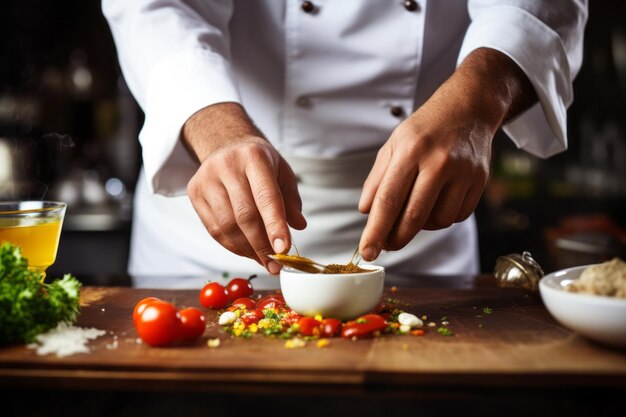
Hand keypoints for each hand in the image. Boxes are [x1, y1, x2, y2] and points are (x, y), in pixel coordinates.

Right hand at [183, 103, 305, 273]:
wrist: (226, 145)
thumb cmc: (258, 162)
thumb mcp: (281, 172)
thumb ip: (290, 200)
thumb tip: (298, 226)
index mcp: (254, 157)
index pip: (266, 197)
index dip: (275, 225)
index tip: (284, 249)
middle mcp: (227, 166)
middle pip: (245, 216)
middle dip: (262, 245)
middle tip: (276, 265)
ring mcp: (207, 179)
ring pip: (227, 226)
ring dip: (248, 250)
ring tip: (263, 260)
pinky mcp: (194, 193)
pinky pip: (214, 230)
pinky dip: (232, 246)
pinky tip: (247, 251)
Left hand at [358, 48, 535, 260]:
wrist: (468, 108)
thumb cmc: (425, 129)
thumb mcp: (393, 145)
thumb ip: (377, 179)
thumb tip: (366, 212)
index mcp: (411, 150)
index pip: (389, 199)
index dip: (376, 230)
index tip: (367, 251)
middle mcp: (439, 162)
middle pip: (414, 216)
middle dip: (396, 238)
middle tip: (385, 245)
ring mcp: (463, 172)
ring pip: (437, 221)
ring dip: (421, 226)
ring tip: (413, 212)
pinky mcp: (480, 181)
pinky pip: (457, 216)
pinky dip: (441, 218)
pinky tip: (434, 204)